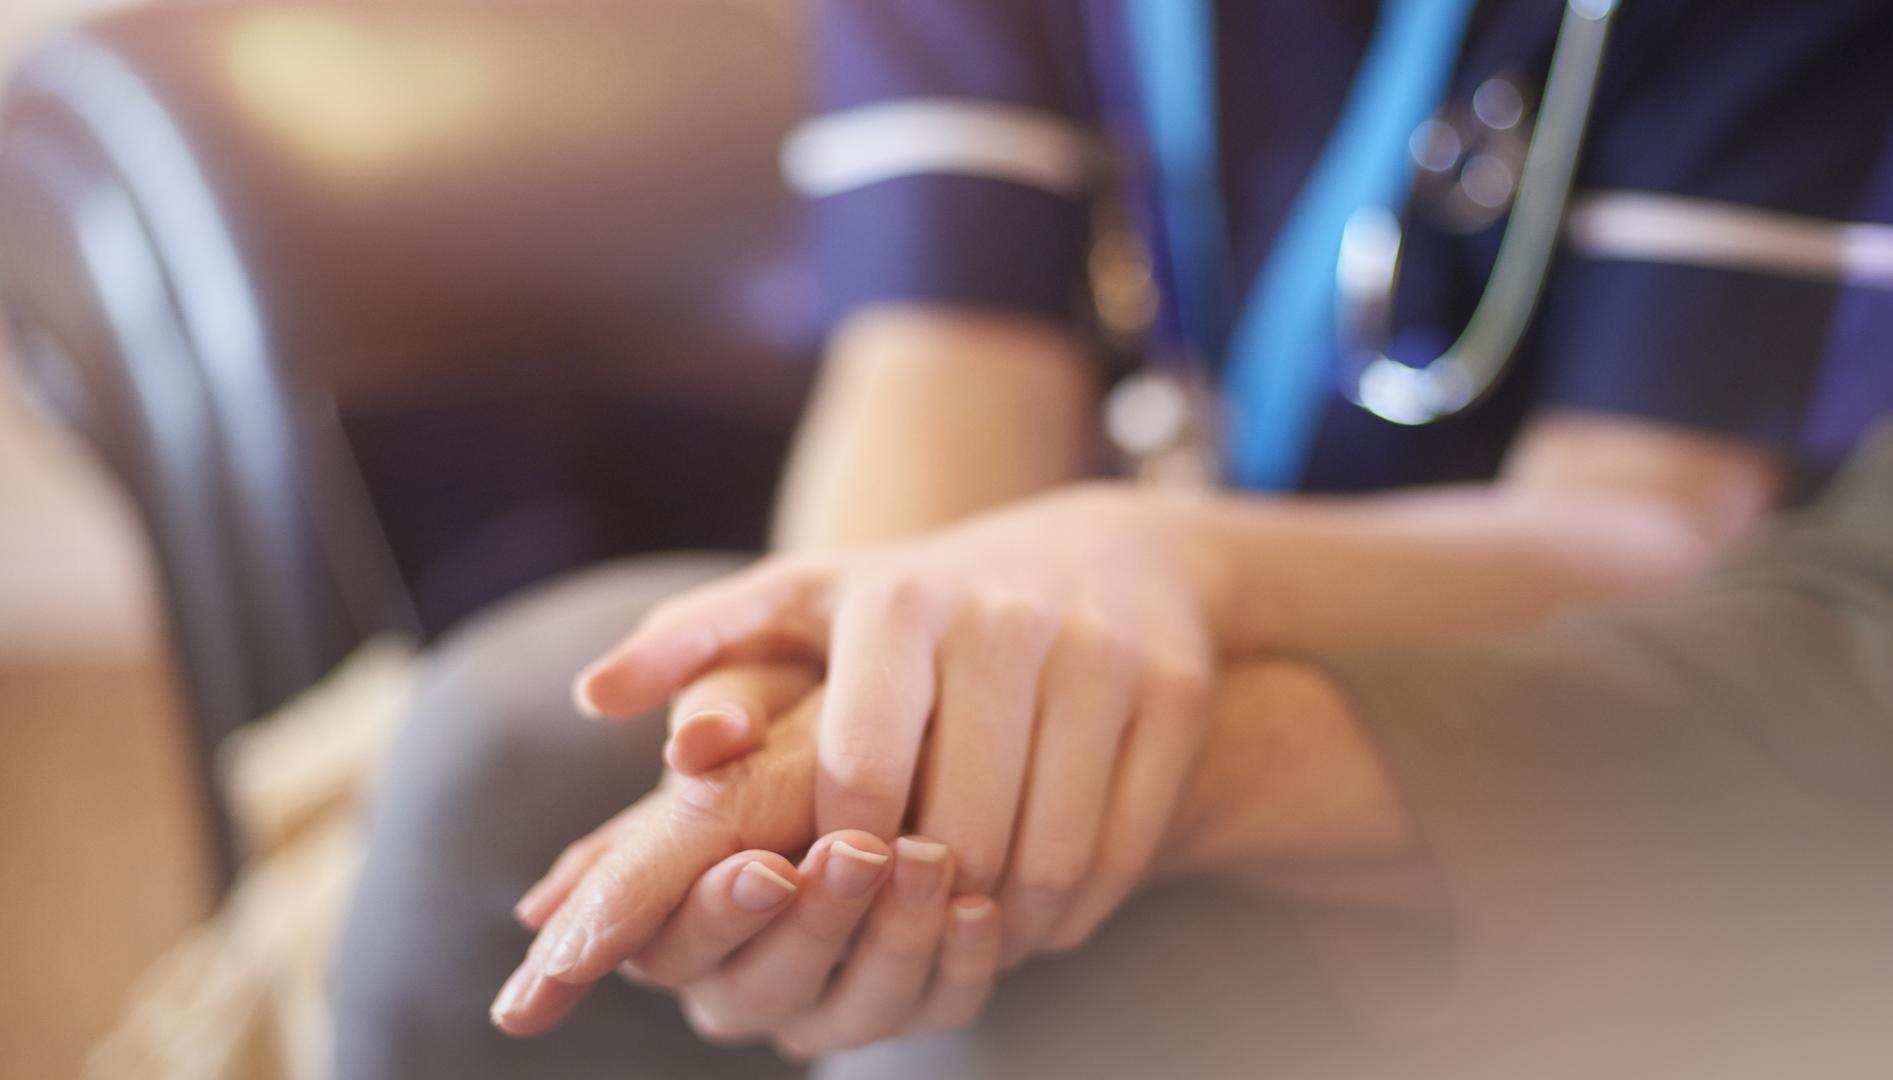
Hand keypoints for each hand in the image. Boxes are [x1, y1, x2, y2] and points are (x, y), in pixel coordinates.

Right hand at [492, 666, 1005, 1044]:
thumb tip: (707, 734)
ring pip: (852, 1010)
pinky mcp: (905, 1004)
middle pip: (760, 990)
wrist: (910, 729)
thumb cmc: (816, 707)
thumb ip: (720, 705)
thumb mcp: (766, 686)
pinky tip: (978, 907)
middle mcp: (733, 975)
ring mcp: (820, 1003)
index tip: (767, 868)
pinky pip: (934, 1010)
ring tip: (929, 860)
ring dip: (892, 939)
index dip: (720, 913)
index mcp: (667, 907)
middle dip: (814, 923)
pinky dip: (958, 964)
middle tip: (858, 855)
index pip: (670, 944)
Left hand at [575, 485, 1224, 959]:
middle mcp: (1005, 616)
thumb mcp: (810, 599)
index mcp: (898, 599)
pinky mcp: (1174, 691)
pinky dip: (1079, 909)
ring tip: (967, 935)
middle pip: (959, 829)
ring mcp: (1102, 653)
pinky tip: (1041, 914)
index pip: (858, 773)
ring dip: (1002, 925)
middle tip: (905, 931)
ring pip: (1049, 854)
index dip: (840, 856)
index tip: (830, 882)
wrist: (1110, 550)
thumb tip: (596, 696)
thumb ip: (700, 645)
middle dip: (923, 904)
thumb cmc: (925, 601)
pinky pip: (1125, 848)